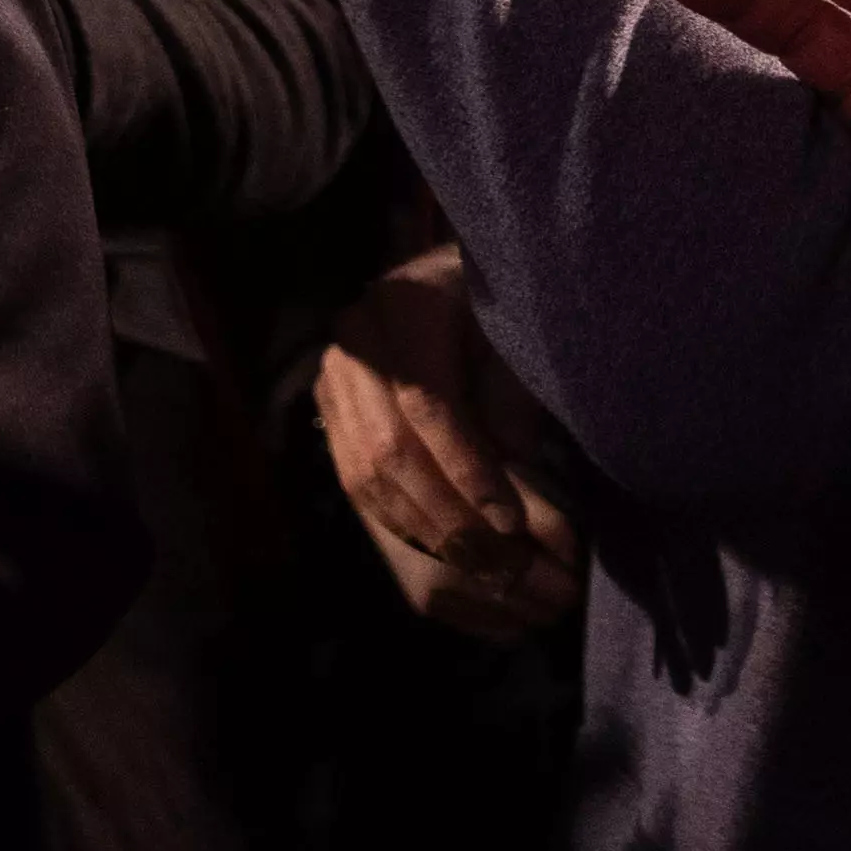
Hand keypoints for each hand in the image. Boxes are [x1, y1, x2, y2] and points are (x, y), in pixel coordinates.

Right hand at [320, 246, 585, 638]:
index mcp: (401, 307)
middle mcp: (354, 342)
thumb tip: (510, 467)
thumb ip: (513, 396)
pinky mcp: (333, 410)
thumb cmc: (500, 305)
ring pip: (366, 474)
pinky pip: (357, 482)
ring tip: (485, 570)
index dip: (468, 468)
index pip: (425, 404)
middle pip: (388, 449)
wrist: (455, 281)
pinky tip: (447, 554)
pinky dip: (403, 523)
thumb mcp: (518, 336)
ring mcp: (336, 378)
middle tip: (506, 564)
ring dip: (426, 531)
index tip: (513, 521)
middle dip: (448, 516)